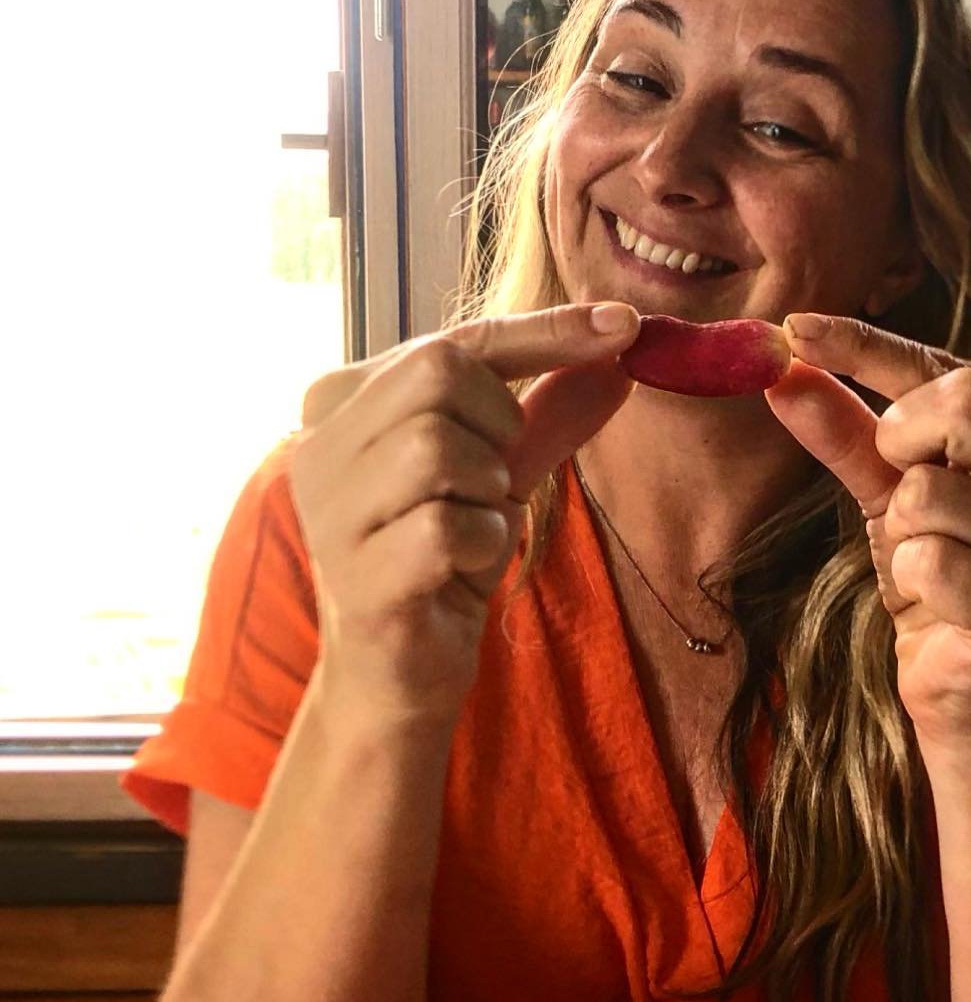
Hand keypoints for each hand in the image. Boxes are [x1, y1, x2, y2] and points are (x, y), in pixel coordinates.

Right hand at [291, 301, 638, 722]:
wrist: (399, 676)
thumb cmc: (441, 563)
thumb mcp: (499, 473)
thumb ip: (548, 412)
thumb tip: (619, 353)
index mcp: (339, 401)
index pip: (453, 341)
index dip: (545, 331)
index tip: (623, 325)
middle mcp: (317, 444)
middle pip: (440, 374)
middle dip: (499, 424)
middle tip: (495, 481)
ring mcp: (328, 510)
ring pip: (439, 446)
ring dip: (489, 492)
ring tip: (471, 530)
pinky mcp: (357, 574)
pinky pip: (448, 527)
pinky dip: (482, 544)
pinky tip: (459, 573)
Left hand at [767, 314, 970, 746]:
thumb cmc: (941, 574)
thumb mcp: (891, 490)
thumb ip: (846, 429)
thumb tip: (782, 369)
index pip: (954, 366)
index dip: (868, 346)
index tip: (795, 327)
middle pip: (966, 400)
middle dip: (902, 439)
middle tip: (903, 486)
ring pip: (930, 490)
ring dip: (900, 527)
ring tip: (929, 560)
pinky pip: (930, 562)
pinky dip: (910, 579)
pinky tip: (938, 603)